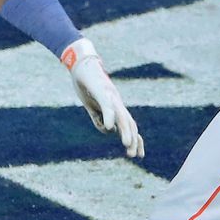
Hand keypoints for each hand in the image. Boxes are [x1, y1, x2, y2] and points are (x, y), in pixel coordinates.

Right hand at [61, 38, 143, 157]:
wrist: (80, 63)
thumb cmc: (85, 83)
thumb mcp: (91, 105)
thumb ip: (99, 118)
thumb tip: (108, 130)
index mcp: (115, 106)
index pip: (129, 125)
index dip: (135, 139)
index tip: (139, 154)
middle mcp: (116, 102)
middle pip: (129, 123)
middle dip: (133, 140)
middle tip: (135, 156)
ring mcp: (110, 96)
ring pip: (122, 116)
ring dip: (126, 132)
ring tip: (127, 146)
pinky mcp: (101, 91)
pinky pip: (107, 106)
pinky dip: (109, 117)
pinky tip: (108, 128)